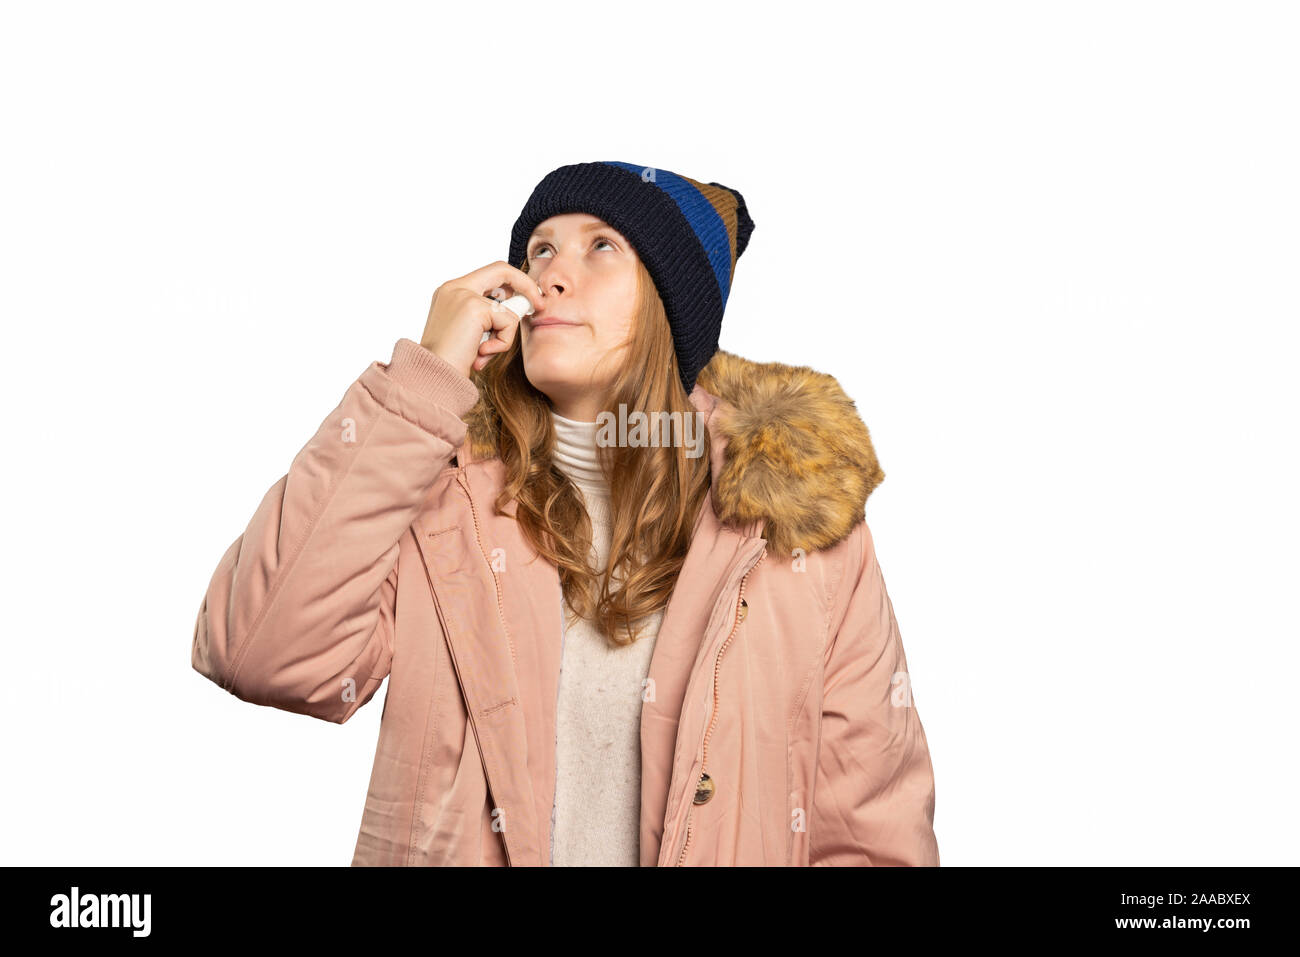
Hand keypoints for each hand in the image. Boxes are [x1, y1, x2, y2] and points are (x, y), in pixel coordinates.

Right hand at [420, 261, 544, 377]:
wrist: (431, 376)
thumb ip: (485, 318)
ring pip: (507, 309)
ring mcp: (463, 294)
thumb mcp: (467, 334)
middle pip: (502, 270)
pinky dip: (502, 343)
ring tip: (482, 353)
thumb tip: (514, 312)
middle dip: (526, 287)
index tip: (528, 300)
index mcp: (450, 292)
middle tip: (539, 306)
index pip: (489, 274)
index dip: (512, 282)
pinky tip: (480, 355)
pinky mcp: (474, 307)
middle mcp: (454, 287)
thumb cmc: (448, 363)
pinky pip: (508, 323)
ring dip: (503, 336)